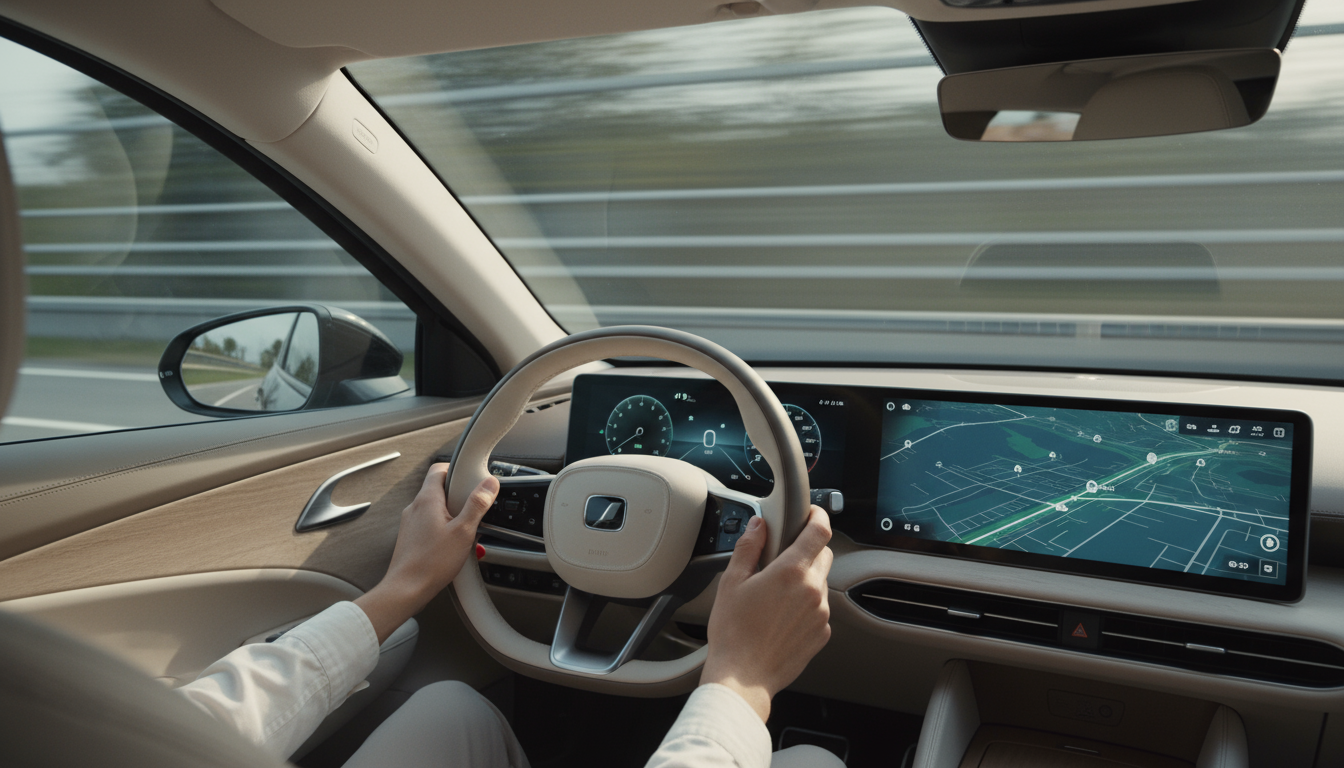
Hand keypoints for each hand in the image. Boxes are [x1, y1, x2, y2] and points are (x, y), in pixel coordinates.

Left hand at [355, 463, 497, 642]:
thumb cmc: (431, 563)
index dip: (457, 469)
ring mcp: (411, 523)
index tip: (472, 478)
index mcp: (427, 499)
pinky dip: (444, 528)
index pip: (440, 469)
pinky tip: (453, 545)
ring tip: (465, 532)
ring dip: (452, 514)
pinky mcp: (411, 537)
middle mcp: (415, 508)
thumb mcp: (463, 531)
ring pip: (435, 508)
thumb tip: (489, 484)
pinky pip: (430, 524)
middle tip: (473, 510)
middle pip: (440, 488)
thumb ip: (477, 505)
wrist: (407, 589)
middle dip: (459, 496)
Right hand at [698, 507, 833, 721]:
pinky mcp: (822, 634)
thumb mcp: (732, 582)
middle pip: (824, 554)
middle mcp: (812, 591)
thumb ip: (748, 547)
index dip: (819, 516)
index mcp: (791, 572)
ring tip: (775, 594)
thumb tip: (758, 526)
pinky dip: (806, 605)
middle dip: (807, 549)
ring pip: (821, 582)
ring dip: (805, 579)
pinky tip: (781, 616)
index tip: (812, 513)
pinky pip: (819, 608)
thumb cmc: (733, 633)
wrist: (743, 678)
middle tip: (781, 558)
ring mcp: (821, 614)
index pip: (819, 531)